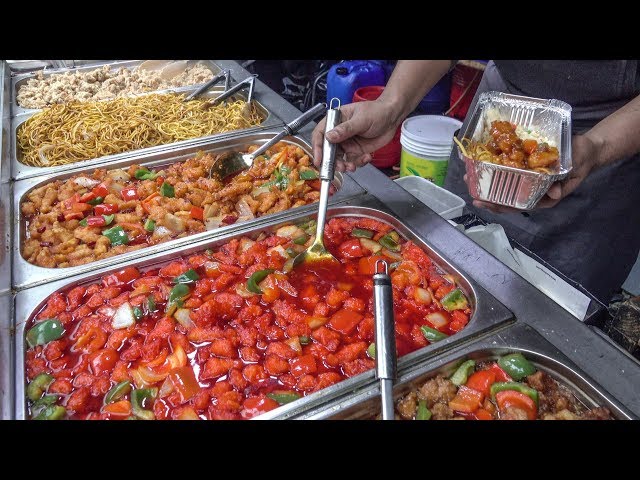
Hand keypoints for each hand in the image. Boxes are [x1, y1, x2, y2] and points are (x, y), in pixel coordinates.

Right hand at [312, 100, 400, 172]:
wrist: (392, 117)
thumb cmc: (376, 111)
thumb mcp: (361, 119)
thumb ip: (345, 129)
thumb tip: (329, 136)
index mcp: (336, 120)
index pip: (320, 134)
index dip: (317, 147)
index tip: (319, 160)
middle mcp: (339, 133)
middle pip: (328, 150)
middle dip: (332, 161)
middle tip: (339, 168)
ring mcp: (347, 143)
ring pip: (339, 158)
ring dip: (344, 165)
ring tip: (352, 167)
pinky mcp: (356, 151)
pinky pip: (352, 161)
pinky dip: (358, 163)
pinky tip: (367, 157)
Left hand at [468, 133, 603, 213]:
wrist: (587, 149)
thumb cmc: (581, 161)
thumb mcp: (575, 171)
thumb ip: (563, 182)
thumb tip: (552, 194)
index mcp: (543, 197)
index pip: (518, 205)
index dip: (501, 206)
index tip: (486, 204)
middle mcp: (533, 191)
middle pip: (507, 199)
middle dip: (488, 198)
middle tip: (472, 195)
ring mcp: (528, 181)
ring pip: (505, 187)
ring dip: (487, 185)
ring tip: (470, 181)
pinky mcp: (527, 169)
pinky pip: (509, 172)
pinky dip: (496, 170)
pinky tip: (482, 166)